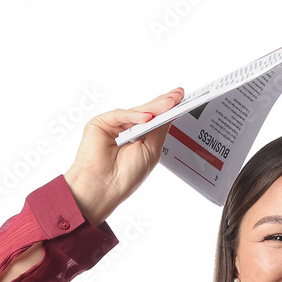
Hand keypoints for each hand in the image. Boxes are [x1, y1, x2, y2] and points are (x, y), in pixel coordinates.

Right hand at [64, 87, 184, 225]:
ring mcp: (113, 125)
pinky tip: (147, 117)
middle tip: (178, 95)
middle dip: (163, 104)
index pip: (155, 120)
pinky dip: (134, 115)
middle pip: (146, 112)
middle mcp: (126, 130)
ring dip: (153, 107)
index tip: (181, 100)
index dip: (167, 110)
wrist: (104, 186)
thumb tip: (170, 112)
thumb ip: (159, 130)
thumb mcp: (151, 151)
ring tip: (169, 103)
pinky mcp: (100, 123)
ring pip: (135, 112)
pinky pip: (120, 115)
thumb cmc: (126, 175)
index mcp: (139, 139)